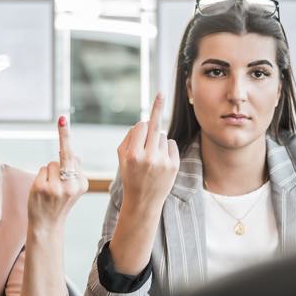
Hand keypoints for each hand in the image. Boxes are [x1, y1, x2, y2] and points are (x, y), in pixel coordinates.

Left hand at [27, 116, 88, 233]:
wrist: (48, 226)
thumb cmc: (58, 204)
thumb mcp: (72, 189)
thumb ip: (74, 171)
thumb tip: (74, 155)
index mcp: (82, 183)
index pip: (74, 157)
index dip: (65, 136)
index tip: (62, 118)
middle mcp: (72, 185)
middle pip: (64, 157)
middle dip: (62, 145)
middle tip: (62, 121)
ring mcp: (57, 187)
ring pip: (51, 164)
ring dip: (48, 173)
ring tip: (49, 190)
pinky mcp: (43, 188)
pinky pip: (42, 170)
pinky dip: (40, 178)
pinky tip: (42, 192)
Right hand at [118, 94, 179, 210]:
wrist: (143, 202)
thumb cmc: (130, 176)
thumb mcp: (122, 158)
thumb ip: (129, 138)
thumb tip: (143, 121)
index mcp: (133, 154)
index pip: (141, 127)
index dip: (142, 124)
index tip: (154, 100)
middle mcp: (148, 157)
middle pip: (154, 127)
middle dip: (157, 108)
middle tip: (161, 93)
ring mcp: (163, 162)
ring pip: (163, 136)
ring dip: (158, 141)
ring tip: (152, 158)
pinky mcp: (174, 165)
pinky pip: (172, 144)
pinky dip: (167, 148)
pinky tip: (161, 161)